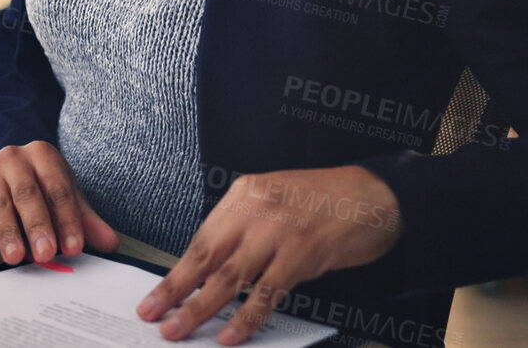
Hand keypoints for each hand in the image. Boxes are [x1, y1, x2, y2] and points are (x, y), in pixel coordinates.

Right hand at [0, 140, 119, 265]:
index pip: (58, 188)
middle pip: (27, 193)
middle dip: (37, 225)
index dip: (67, 219)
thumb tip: (110, 244)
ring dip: (8, 232)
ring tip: (16, 256)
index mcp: (43, 155)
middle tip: (46, 253)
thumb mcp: (69, 196)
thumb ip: (88, 221)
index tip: (74, 247)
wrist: (15, 170)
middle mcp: (14, 160)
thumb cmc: (45, 185)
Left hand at [137, 165, 401, 344]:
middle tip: (153, 315)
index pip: (201, 239)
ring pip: (229, 277)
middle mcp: (255, 208)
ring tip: (179, 329)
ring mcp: (278, 231)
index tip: (156, 295)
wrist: (374, 194)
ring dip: (200, 308)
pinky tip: (231, 334)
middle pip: (205, 256)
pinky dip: (246, 317)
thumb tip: (212, 270)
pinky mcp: (301, 254)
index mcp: (243, 193)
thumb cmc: (325, 200)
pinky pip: (266, 292)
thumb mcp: (274, 200)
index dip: (176, 271)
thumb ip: (244, 228)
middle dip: (175, 290)